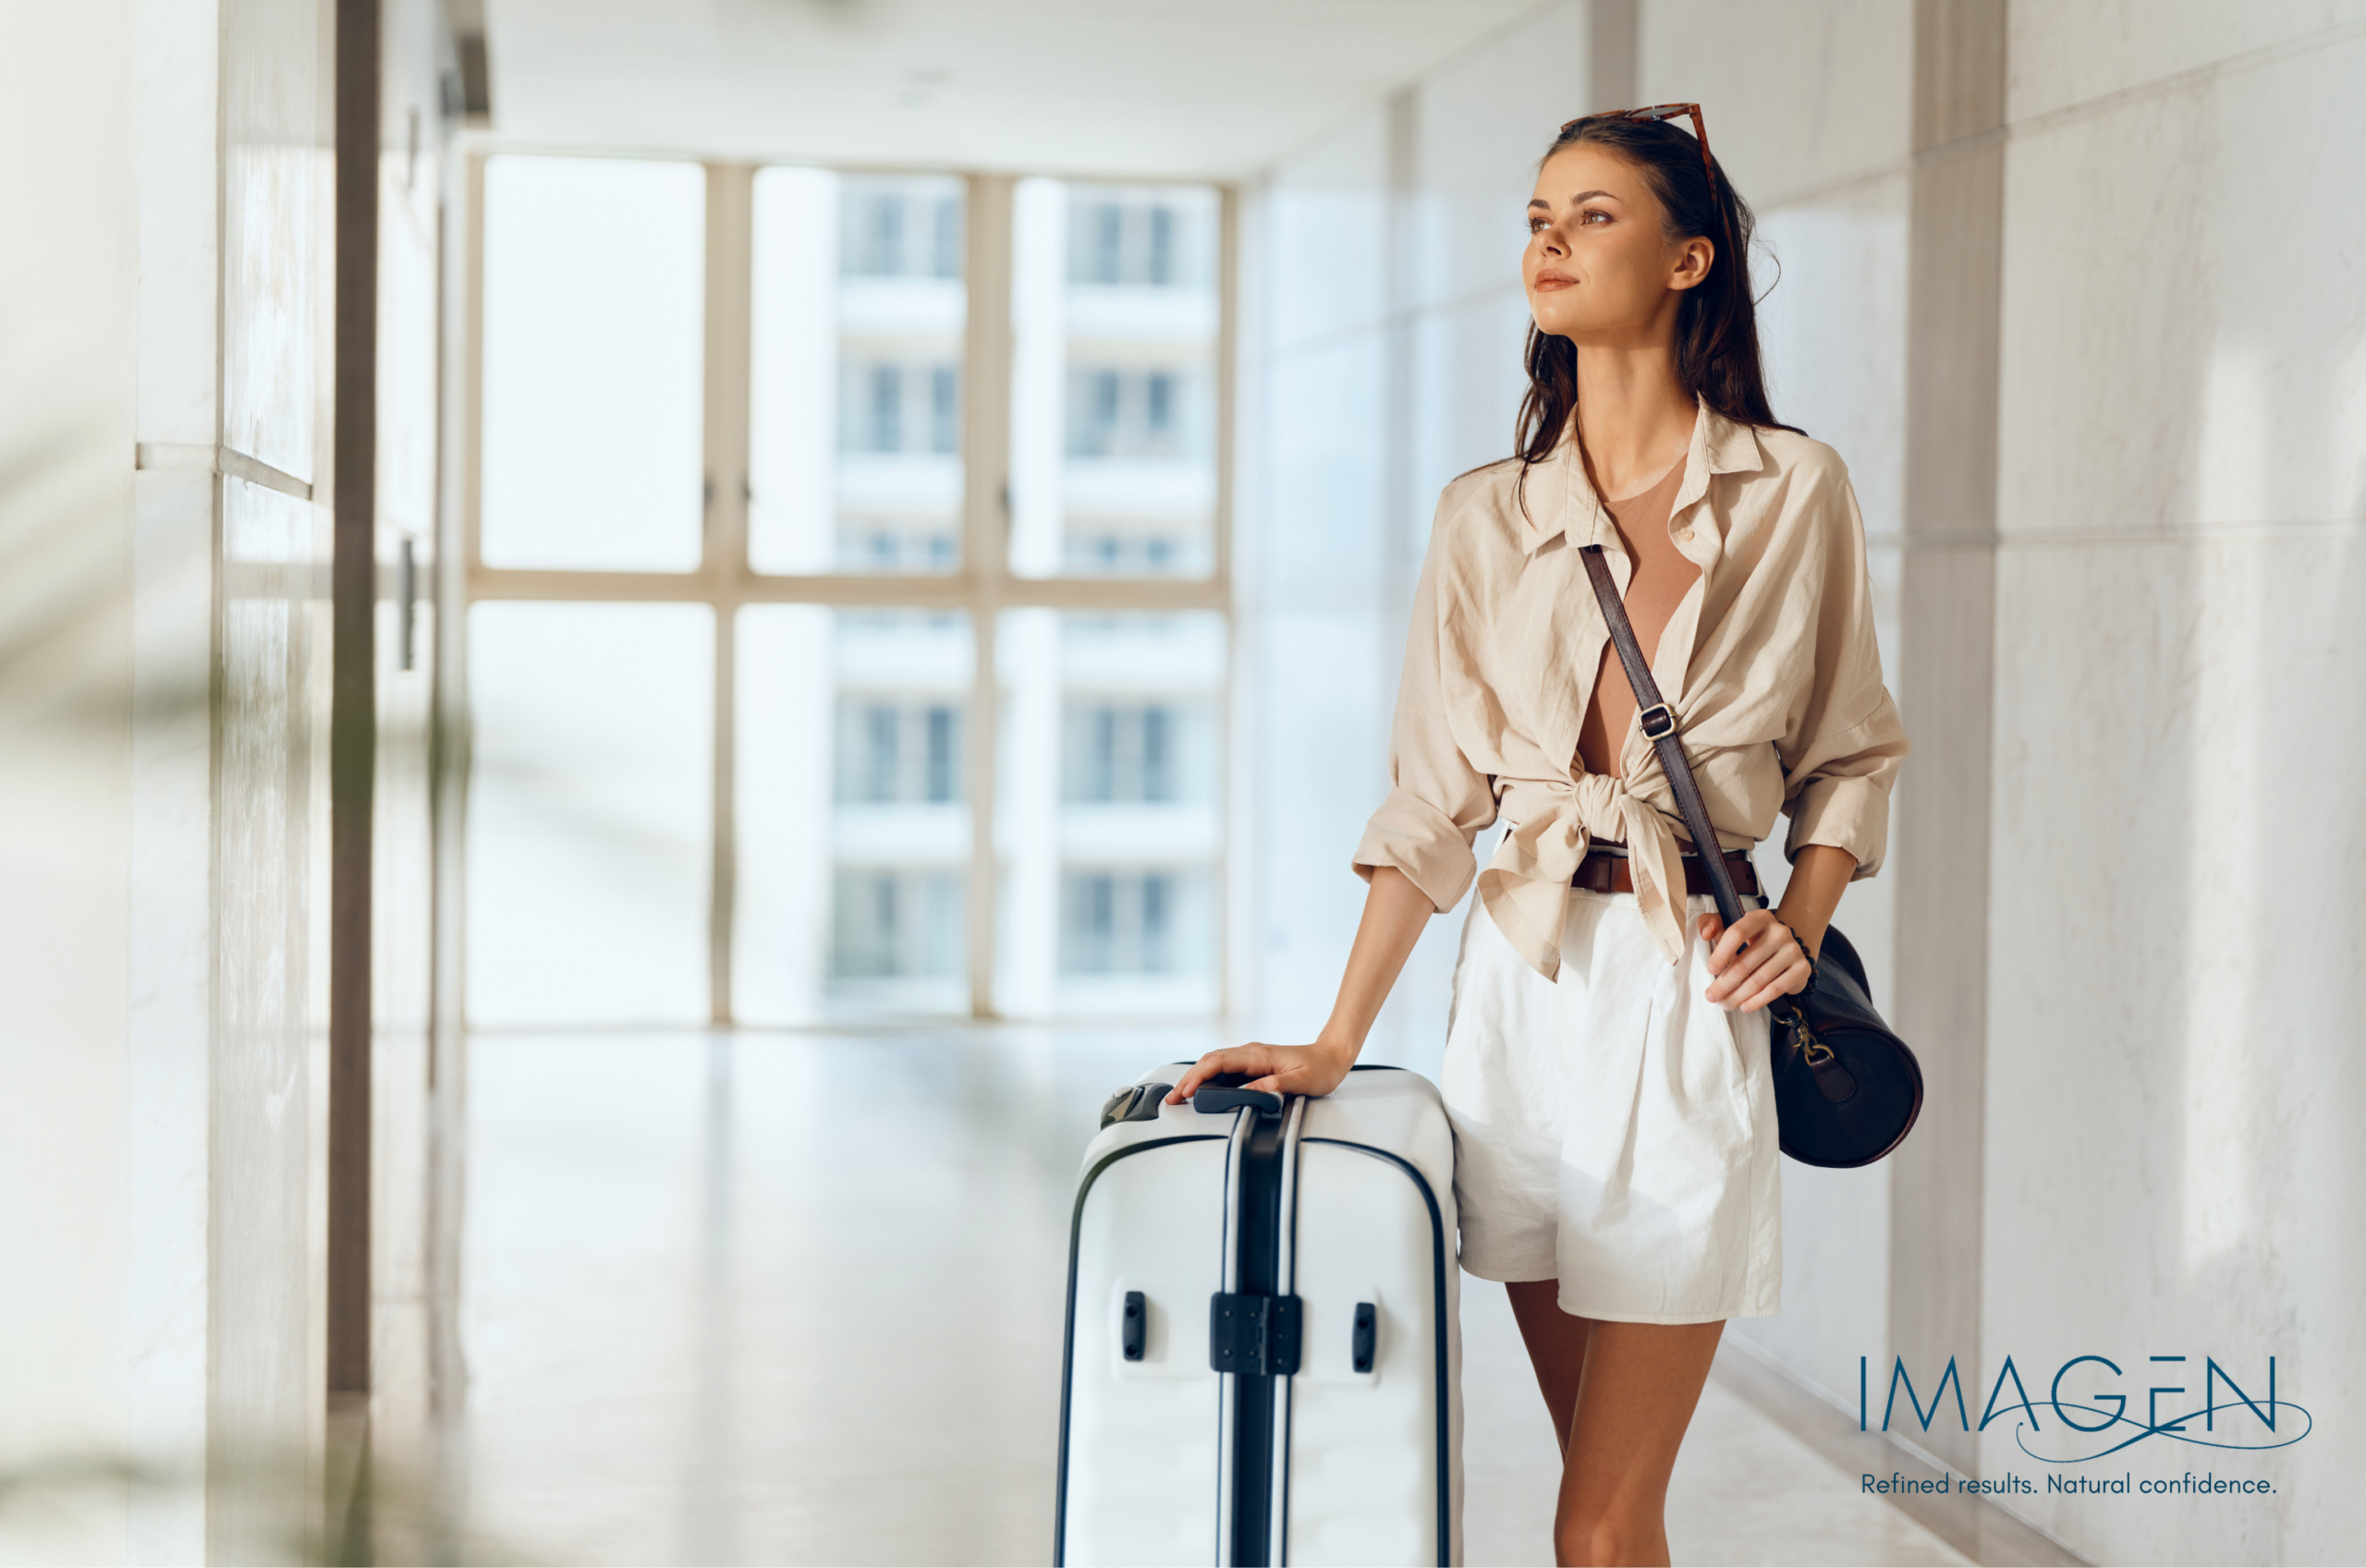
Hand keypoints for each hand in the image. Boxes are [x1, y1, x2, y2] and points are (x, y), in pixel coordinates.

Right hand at [1165, 1039, 1355, 1104]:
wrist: (1331, 1055)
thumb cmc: (1320, 1068)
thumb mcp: (1300, 1082)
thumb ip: (1274, 1087)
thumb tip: (1247, 1093)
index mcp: (1258, 1055)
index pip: (1218, 1063)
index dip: (1198, 1077)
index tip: (1186, 1091)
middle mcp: (1250, 1052)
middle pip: (1210, 1061)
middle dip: (1189, 1079)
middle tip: (1173, 1098)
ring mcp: (1250, 1057)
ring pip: (1214, 1063)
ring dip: (1196, 1077)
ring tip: (1181, 1095)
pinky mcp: (1253, 1064)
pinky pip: (1224, 1068)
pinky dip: (1208, 1077)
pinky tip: (1202, 1088)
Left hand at [1696, 908, 1811, 1011]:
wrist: (1787, 950)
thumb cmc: (1752, 940)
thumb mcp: (1731, 926)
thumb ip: (1712, 923)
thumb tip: (1706, 933)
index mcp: (1760, 918)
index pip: (1737, 933)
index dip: (1721, 953)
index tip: (1710, 970)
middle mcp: (1780, 932)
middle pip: (1746, 962)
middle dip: (1725, 983)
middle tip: (1712, 996)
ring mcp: (1793, 950)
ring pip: (1759, 979)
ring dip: (1738, 995)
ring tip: (1726, 1004)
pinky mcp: (1802, 968)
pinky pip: (1776, 989)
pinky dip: (1758, 1001)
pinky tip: (1745, 1006)